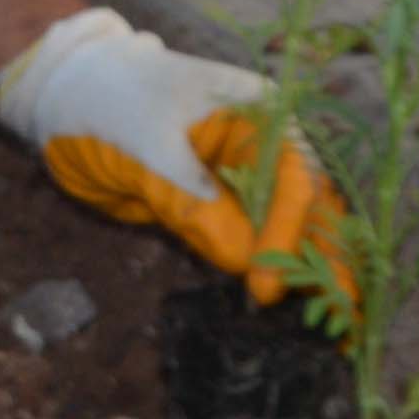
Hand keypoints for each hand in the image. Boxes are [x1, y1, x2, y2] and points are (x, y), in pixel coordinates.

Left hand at [0, 6, 333, 297]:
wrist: (73, 96)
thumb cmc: (110, 101)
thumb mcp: (148, 145)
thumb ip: (192, 200)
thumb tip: (242, 258)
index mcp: (258, 110)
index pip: (294, 177)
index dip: (289, 233)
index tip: (271, 283)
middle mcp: (265, 143)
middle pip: (311, 205)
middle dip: (325, 257)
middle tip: (346, 313)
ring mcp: (247, 175)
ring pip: (293, 227)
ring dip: (309, 270)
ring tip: (337, 322)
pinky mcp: (225, 204)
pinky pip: (256, 240)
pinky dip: (271, 269)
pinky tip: (293, 301)